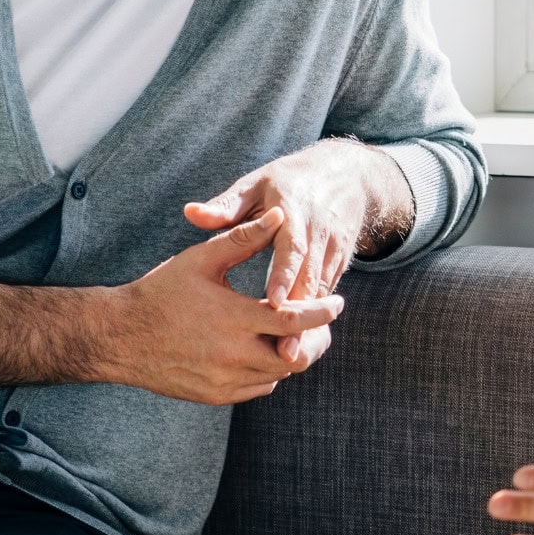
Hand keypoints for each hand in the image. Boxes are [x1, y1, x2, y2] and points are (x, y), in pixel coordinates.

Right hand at [105, 207, 342, 404]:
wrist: (117, 337)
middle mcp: (233, 356)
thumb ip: (244, 238)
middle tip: (322, 321)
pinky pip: (259, 388)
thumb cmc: (160, 292)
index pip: (297, 321)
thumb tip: (280, 215)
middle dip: (316, 339)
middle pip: (297, 356)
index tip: (338, 302)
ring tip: (295, 332)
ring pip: (279, 374)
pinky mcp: (215, 396)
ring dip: (292, 353)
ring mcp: (224, 381)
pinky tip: (265, 349)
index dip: (323, 312)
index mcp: (234, 318)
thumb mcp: (201, 259)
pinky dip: (269, 371)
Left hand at [185, 138, 395, 358]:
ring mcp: (334, 250)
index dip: (284, 275)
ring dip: (310, 326)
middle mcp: (320, 233)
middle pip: (311, 279)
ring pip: (322, 293)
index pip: (292, 247)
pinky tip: (301, 346)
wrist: (342, 176)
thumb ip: (225, 206)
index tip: (271, 302)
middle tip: (284, 352)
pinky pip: (326, 294)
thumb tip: (191, 213)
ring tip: (292, 358)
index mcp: (296, 212)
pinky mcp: (339, 263)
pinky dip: (316, 320)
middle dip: (299, 316)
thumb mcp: (255, 186)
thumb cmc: (286, 182)